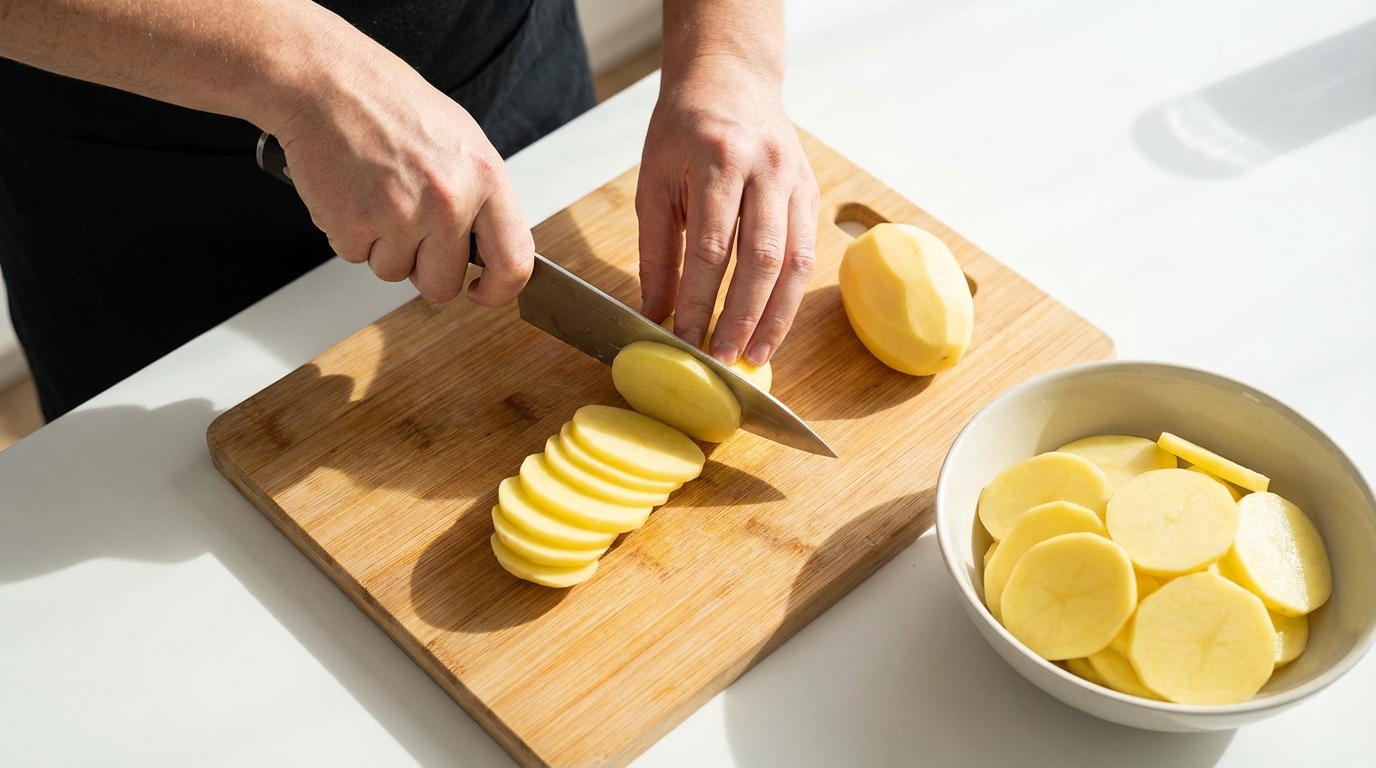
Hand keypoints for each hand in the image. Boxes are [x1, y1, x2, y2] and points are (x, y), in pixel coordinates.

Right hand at [270, 42, 532, 305]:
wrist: (327, 81)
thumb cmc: (391, 103)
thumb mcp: (462, 141)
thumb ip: (481, 199)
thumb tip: (489, 250)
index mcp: (485, 179)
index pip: (513, 263)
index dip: (497, 291)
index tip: (482, 292)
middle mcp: (448, 202)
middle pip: (443, 285)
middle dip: (424, 270)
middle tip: (409, 230)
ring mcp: (400, 216)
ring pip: (394, 273)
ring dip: (383, 246)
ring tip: (378, 194)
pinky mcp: (353, 225)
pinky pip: (356, 257)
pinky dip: (350, 233)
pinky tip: (353, 192)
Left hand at [636, 56, 818, 365]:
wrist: (731, 77)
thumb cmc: (684, 130)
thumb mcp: (654, 183)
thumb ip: (656, 252)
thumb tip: (655, 314)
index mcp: (719, 160)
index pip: (710, 248)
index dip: (698, 302)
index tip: (684, 342)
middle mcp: (766, 169)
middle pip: (761, 260)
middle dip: (742, 317)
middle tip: (724, 359)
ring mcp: (796, 181)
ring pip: (795, 262)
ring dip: (776, 317)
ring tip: (755, 356)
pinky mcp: (811, 193)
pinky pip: (808, 253)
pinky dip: (791, 296)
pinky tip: (773, 325)